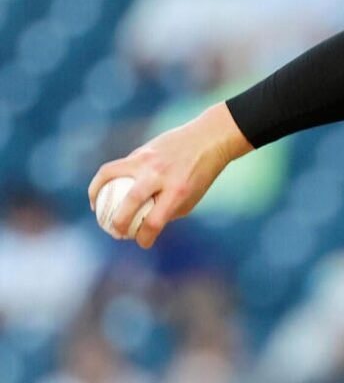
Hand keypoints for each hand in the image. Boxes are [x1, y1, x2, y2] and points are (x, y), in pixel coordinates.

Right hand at [87, 102, 252, 247]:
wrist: (207, 140)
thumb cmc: (200, 174)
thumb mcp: (191, 197)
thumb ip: (168, 212)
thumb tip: (143, 227)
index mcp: (178, 190)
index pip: (154, 221)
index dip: (145, 238)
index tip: (142, 243)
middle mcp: (161, 174)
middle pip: (131, 200)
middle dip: (119, 223)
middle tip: (117, 233)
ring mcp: (148, 160)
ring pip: (111, 176)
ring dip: (98, 196)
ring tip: (97, 211)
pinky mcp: (140, 151)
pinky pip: (114, 167)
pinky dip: (102, 181)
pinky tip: (99, 192)